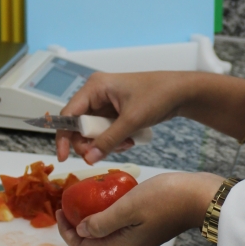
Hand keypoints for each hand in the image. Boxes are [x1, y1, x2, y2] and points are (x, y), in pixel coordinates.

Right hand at [55, 71, 193, 164]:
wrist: (181, 92)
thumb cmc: (158, 96)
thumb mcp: (132, 120)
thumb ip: (109, 140)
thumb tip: (88, 158)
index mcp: (95, 87)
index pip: (69, 114)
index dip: (63, 136)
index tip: (63, 157)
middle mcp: (96, 93)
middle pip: (79, 125)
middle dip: (90, 142)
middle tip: (101, 155)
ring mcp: (106, 103)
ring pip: (94, 131)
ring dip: (105, 143)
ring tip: (126, 144)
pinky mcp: (116, 112)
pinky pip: (106, 131)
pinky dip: (114, 140)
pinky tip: (130, 141)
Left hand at [56, 171, 224, 245]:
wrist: (203, 196)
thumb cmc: (168, 198)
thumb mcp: (128, 206)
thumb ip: (103, 221)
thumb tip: (82, 230)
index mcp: (124, 244)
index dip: (67, 233)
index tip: (60, 211)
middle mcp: (132, 244)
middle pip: (96, 241)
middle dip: (78, 223)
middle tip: (69, 202)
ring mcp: (143, 235)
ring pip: (109, 230)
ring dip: (94, 216)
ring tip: (87, 195)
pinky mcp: (152, 224)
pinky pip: (123, 221)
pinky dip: (111, 210)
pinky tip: (112, 192)